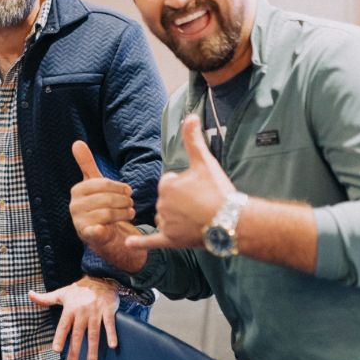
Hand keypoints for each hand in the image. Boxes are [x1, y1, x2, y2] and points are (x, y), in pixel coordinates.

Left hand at [28, 276, 119, 359]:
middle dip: (75, 351)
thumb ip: (46, 298)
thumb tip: (30, 294)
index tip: (57, 350)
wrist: (100, 276)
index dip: (60, 337)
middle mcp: (82, 312)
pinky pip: (109, 324)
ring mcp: (95, 312)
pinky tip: (112, 346)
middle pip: (78, 334)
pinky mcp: (108, 311)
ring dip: (92, 349)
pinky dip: (111, 334)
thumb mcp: (62, 293)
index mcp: (70, 309)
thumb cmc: (79, 288)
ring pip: (94, 333)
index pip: (64, 326)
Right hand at [69, 141, 145, 271]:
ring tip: (130, 212)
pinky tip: (112, 228)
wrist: (102, 234)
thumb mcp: (95, 183)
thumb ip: (86, 163)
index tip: (128, 190)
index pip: (103, 184)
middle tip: (131, 203)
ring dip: (124, 213)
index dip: (119, 187)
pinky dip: (103, 230)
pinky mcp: (86, 235)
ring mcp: (79, 221)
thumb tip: (76, 142)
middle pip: (107, 199)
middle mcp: (74, 206)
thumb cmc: (99, 205)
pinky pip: (96, 230)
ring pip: (108, 213)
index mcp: (77, 190)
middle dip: (123, 201)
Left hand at [125, 114, 235, 251]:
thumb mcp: (204, 161)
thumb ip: (193, 139)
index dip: (187, 185)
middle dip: (184, 202)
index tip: (201, 189)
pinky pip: (152, 241)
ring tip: (199, 219)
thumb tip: (190, 116)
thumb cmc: (218, 190)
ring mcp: (166, 223)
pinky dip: (140, 243)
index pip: (171, 183)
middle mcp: (162, 204)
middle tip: (203, 204)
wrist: (232, 221)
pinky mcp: (170, 240)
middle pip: (169, 201)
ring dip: (179, 219)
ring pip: (168, 218)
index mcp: (166, 185)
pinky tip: (127, 243)